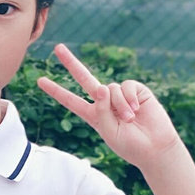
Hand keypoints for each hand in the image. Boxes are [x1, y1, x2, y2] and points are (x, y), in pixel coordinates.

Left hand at [37, 43, 180, 169]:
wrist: (154, 146)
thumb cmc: (129, 144)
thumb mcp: (108, 131)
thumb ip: (101, 110)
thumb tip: (101, 87)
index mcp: (93, 115)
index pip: (71, 100)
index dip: (56, 91)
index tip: (40, 81)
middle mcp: (104, 102)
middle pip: (84, 79)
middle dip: (71, 63)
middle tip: (57, 48)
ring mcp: (119, 95)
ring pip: (110, 89)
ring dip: (119, 106)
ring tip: (129, 120)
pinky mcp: (136, 90)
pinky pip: (125, 86)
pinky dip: (128, 99)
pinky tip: (137, 110)